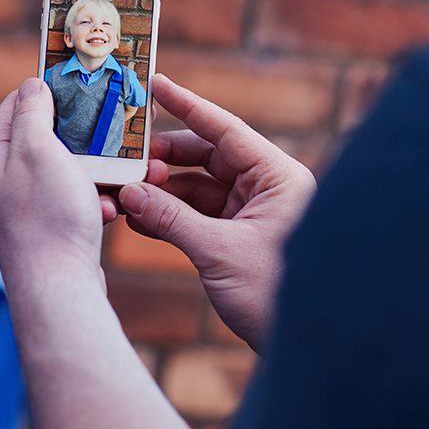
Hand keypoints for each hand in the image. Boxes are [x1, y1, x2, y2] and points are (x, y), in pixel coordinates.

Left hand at [0, 79, 114, 284]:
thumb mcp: (39, 150)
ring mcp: (22, 207)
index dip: (46, 91)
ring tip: (108, 180)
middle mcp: (1, 180)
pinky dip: (91, 201)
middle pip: (43, 138)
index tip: (79, 85)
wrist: (57, 288)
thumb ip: (32, 113)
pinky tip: (105, 211)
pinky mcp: (45, 230)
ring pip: (64, 171)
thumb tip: (32, 86)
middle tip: (105, 132)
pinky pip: (72, 202)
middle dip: (78, 138)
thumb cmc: (47, 216)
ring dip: (91, 172)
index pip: (15, 105)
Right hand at [118, 74, 315, 351]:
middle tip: (126, 160)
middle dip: (165, 159)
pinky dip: (169, 216)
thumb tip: (130, 193)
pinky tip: (138, 217)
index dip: (188, 106)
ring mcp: (252, 214)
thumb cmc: (275, 294)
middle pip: (207, 157)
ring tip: (125, 192)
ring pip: (198, 188)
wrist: (303, 344)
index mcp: (276, 177)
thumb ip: (171, 219)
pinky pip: (198, 216)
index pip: (225, 129)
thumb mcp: (219, 252)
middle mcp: (267, 189)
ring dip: (162, 191)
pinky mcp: (239, 239)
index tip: (156, 84)